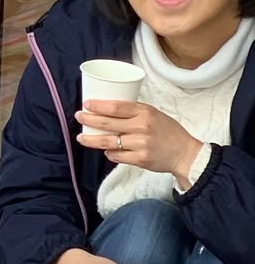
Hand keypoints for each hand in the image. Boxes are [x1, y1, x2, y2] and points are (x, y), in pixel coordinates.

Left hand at [73, 99, 203, 184]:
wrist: (185, 153)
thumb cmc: (168, 132)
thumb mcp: (154, 114)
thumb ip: (134, 112)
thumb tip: (106, 109)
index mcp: (145, 113)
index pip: (116, 107)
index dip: (97, 106)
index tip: (86, 104)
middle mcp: (142, 127)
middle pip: (106, 123)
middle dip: (88, 120)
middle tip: (78, 117)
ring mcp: (140, 144)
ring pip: (107, 142)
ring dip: (91, 140)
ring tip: (81, 138)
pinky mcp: (140, 159)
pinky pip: (116, 156)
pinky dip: (109, 153)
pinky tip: (106, 150)